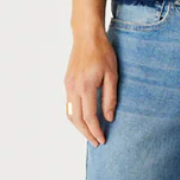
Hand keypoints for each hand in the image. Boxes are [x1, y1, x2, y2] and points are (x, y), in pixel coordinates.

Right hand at [65, 29, 118, 145]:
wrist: (86, 37)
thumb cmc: (102, 53)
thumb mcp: (112, 75)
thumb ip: (110, 98)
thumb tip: (109, 118)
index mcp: (86, 87)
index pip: (89, 117)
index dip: (96, 131)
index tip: (102, 140)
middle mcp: (73, 88)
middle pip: (76, 120)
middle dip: (86, 134)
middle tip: (96, 143)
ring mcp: (68, 86)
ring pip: (70, 114)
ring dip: (79, 127)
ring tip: (90, 134)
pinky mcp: (66, 83)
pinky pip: (68, 105)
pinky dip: (75, 116)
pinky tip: (84, 119)